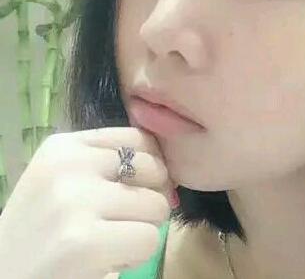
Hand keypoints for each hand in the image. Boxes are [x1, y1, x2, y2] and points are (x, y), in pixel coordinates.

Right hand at [0, 127, 177, 278]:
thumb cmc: (42, 232)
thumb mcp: (65, 182)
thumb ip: (108, 165)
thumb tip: (168, 169)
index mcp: (63, 146)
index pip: (139, 138)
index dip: (150, 167)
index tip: (137, 189)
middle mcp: (68, 165)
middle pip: (154, 169)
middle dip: (149, 198)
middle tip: (119, 221)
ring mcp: (75, 201)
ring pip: (157, 205)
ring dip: (142, 230)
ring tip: (108, 241)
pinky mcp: (84, 242)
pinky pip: (149, 239)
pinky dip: (136, 256)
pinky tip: (105, 261)